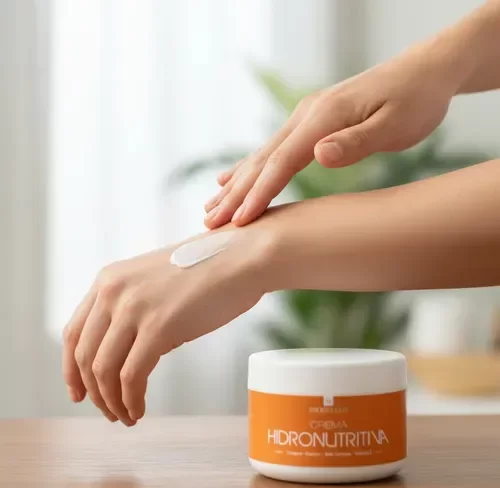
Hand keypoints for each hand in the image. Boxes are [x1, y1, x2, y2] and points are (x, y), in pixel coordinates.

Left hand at [62, 229, 267, 424]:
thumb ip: (132, 309)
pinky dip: (131, 401)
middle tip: (108, 412)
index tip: (79, 392)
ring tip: (126, 415)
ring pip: (103, 371)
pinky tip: (139, 410)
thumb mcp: (155, 282)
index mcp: (109, 279)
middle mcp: (113, 291)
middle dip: (93, 392)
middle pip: (84, 356)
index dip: (70, 370)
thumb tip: (126, 351)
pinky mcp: (159, 326)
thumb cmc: (208, 270)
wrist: (241, 258)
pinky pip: (131, 376)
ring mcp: (134, 308)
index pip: (73, 332)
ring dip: (111, 401)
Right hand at [203, 44, 460, 229]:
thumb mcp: (394, 124)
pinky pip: (271, 150)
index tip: (239, 221)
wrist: (425, 72)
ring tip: (211, 205)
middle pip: (262, 160)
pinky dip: (249, 168)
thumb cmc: (416, 101)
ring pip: (261, 156)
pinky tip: (233, 176)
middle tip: (209, 221)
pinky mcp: (309, 122)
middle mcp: (305, 116)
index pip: (281, 163)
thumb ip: (355, 142)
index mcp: (322, 118)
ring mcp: (304, 117)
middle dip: (236, 194)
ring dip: (236, 183)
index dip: (259, 194)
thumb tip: (317, 155)